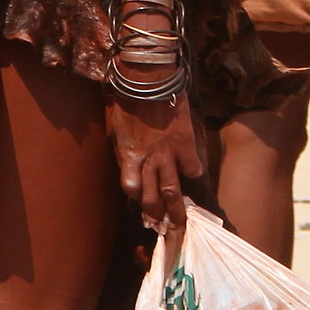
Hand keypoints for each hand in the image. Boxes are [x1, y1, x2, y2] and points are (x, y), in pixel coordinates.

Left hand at [110, 93, 203, 234]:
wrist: (150, 80)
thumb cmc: (128, 103)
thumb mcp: (117, 130)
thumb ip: (125, 151)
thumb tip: (130, 166)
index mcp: (128, 158)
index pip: (131, 191)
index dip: (137, 202)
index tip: (142, 208)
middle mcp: (148, 161)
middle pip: (153, 198)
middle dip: (158, 217)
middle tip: (166, 229)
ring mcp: (168, 155)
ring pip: (173, 190)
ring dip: (177, 209)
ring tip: (182, 222)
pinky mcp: (186, 145)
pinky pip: (192, 167)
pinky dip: (192, 172)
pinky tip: (192, 173)